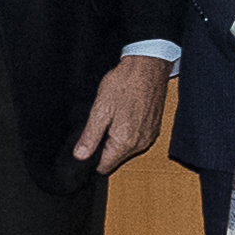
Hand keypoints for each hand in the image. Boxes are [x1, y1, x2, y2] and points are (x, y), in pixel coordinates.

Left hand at [74, 56, 174, 175]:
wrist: (147, 67)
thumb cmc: (124, 84)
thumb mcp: (100, 109)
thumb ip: (90, 136)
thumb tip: (80, 156)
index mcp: (124, 142)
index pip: (105, 167)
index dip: (92, 158)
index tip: (87, 145)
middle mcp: (140, 144)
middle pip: (115, 158)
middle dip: (104, 146)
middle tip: (100, 123)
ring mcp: (149, 137)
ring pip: (125, 149)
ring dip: (116, 138)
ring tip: (113, 115)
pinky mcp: (153, 128)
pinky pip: (136, 138)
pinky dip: (127, 131)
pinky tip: (123, 114)